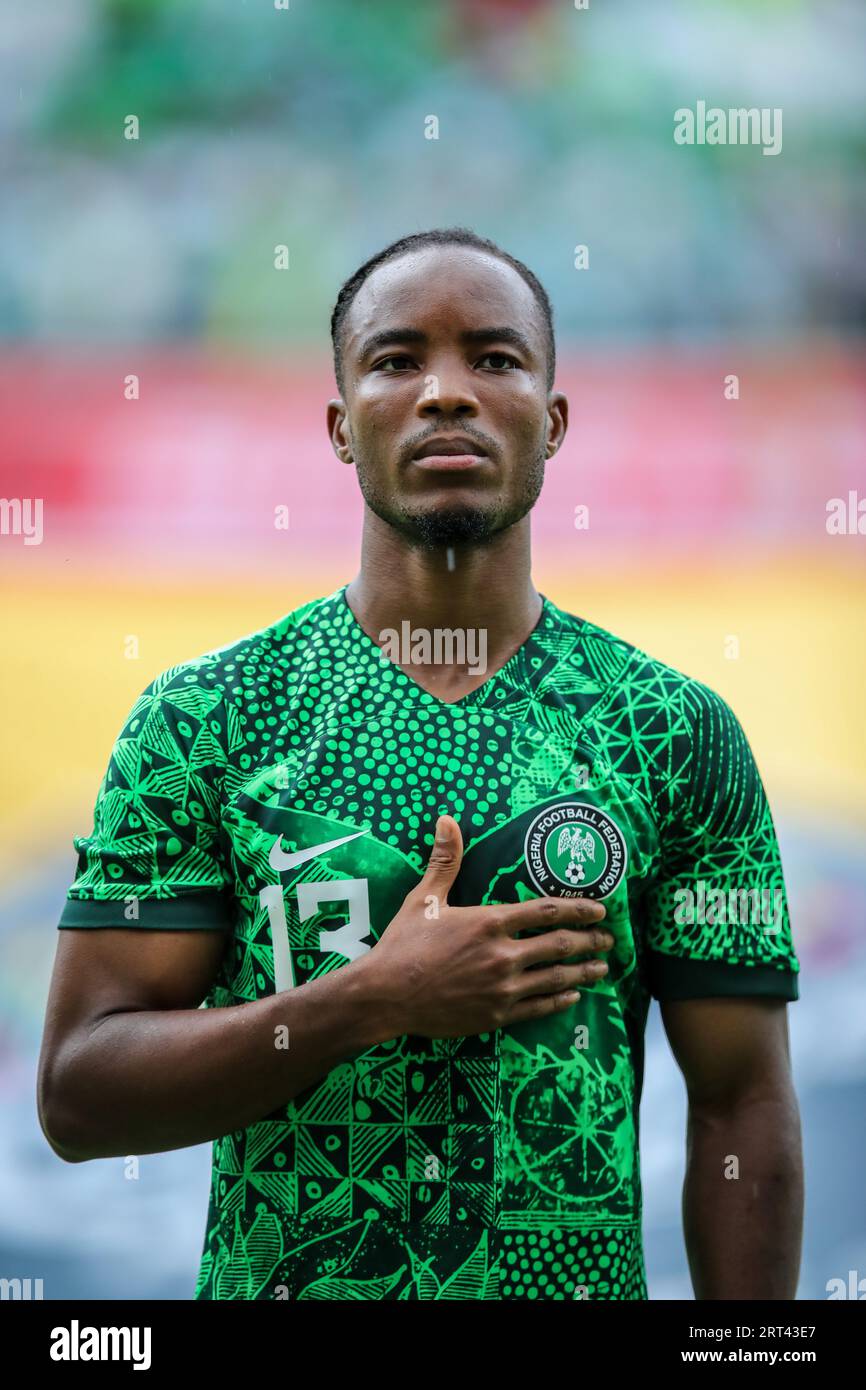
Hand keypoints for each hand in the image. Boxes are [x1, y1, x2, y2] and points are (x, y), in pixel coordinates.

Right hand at [362, 814, 613, 1038]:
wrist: (386, 995)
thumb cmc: (404, 944)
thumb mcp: (424, 898)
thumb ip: (445, 861)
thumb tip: (447, 819)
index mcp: (490, 922)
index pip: (548, 911)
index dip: (579, 909)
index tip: (600, 910)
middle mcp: (504, 955)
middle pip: (560, 945)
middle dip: (590, 941)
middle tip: (609, 939)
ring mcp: (503, 989)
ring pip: (556, 979)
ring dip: (583, 972)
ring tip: (602, 969)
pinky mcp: (497, 1016)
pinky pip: (539, 1008)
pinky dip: (560, 1001)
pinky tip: (573, 996)